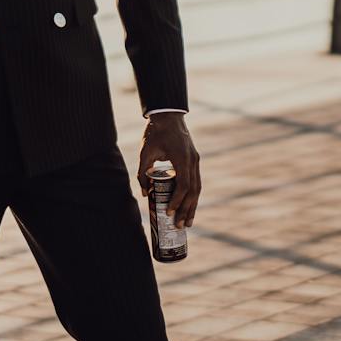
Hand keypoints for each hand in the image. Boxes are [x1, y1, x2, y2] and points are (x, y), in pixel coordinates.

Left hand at [139, 114, 200, 228]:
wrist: (168, 114)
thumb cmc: (155, 132)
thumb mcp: (145, 152)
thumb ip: (143, 173)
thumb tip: (146, 194)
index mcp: (182, 158)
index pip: (183, 185)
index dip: (177, 200)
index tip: (170, 211)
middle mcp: (192, 160)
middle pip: (193, 190)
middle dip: (187, 209)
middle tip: (181, 226)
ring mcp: (196, 160)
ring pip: (197, 187)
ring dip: (193, 205)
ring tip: (188, 222)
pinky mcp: (194, 159)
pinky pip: (196, 181)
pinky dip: (193, 195)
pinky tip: (189, 206)